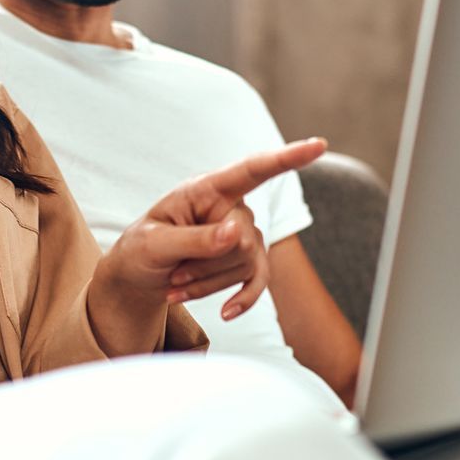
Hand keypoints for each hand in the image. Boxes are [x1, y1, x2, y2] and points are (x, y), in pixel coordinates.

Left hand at [89, 138, 327, 350]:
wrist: (141, 275)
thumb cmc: (142, 249)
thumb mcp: (154, 243)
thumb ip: (194, 238)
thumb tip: (238, 233)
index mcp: (208, 188)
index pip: (253, 169)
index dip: (286, 158)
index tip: (318, 146)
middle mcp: (233, 207)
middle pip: (242, 238)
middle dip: (206, 263)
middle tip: (172, 271)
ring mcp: (244, 235)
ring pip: (246, 263)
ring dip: (207, 282)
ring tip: (174, 282)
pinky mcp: (247, 262)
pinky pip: (258, 282)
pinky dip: (242, 299)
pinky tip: (226, 313)